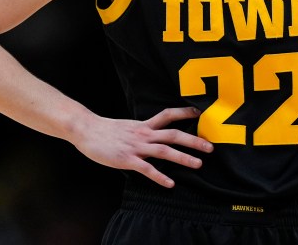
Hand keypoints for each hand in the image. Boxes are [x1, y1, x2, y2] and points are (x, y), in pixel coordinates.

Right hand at [72, 106, 212, 187]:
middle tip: (210, 146)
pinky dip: (159, 176)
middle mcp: (144, 133)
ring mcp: (136, 146)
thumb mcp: (130, 125)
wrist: (87, 130)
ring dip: (183, 157)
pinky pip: (146, 169)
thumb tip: (155, 133)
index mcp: (144, 125)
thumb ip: (144, 130)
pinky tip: (170, 184)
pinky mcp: (127, 160)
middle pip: (173, 134)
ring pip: (164, 151)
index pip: (168, 115)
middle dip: (193, 140)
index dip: (184, 113)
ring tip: (198, 164)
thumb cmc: (107, 130)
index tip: (200, 113)